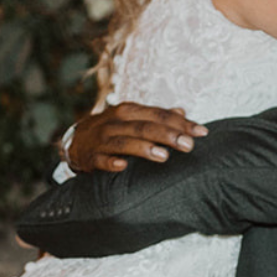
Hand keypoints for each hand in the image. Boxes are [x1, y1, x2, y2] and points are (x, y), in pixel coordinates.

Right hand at [66, 104, 206, 172]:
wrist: (74, 141)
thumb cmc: (112, 130)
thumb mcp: (132, 119)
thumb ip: (156, 117)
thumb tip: (182, 112)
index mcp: (129, 111)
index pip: (159, 114)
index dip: (181, 123)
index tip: (201, 132)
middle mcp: (116, 122)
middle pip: (146, 127)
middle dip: (169, 135)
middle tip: (188, 145)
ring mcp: (103, 139)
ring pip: (125, 142)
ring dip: (144, 148)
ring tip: (164, 156)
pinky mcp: (92, 157)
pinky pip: (102, 160)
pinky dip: (112, 162)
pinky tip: (123, 166)